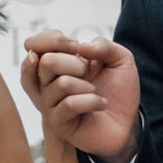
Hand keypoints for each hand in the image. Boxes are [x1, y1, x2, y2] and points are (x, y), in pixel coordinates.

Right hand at [22, 29, 141, 161]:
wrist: (128, 122)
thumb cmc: (119, 91)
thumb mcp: (120, 59)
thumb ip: (103, 45)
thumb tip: (80, 47)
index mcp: (56, 63)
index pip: (34, 44)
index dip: (53, 39)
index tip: (75, 45)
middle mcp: (47, 82)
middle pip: (45, 61)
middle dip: (76, 63)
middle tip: (88, 73)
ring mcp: (50, 103)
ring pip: (61, 84)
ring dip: (86, 86)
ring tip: (96, 92)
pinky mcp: (57, 122)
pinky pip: (69, 104)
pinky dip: (91, 101)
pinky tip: (101, 104)